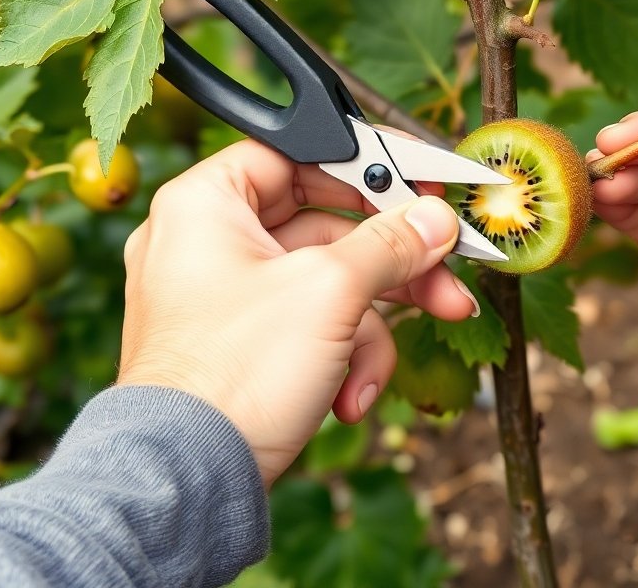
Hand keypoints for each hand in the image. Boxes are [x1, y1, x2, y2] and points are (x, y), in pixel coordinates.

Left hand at [117, 138, 477, 486]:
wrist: (188, 482)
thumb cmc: (233, 375)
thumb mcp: (330, 293)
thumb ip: (391, 244)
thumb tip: (437, 218)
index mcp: (205, 204)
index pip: (300, 155)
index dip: (368, 168)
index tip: (424, 186)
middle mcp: (207, 243)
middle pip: (326, 227)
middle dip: (393, 266)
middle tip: (449, 275)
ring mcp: (222, 299)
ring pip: (326, 286)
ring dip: (372, 329)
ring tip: (389, 366)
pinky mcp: (240, 349)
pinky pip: (307, 330)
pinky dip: (339, 361)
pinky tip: (347, 400)